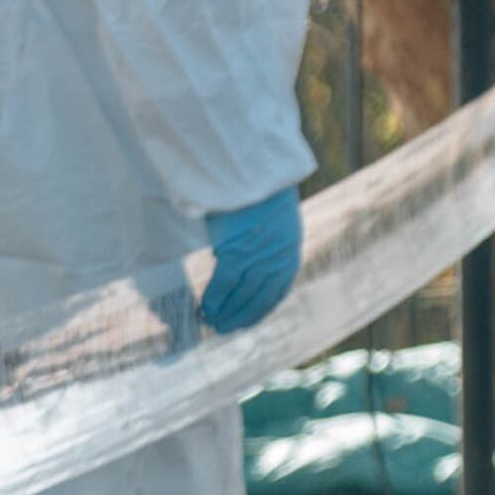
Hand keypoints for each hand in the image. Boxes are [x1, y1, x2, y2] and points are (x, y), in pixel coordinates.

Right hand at [198, 189, 304, 335]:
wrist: (254, 166)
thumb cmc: (260, 186)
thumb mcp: (275, 217)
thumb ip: (267, 241)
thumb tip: (248, 257)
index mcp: (289, 251)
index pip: (276, 292)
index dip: (260, 310)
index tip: (246, 320)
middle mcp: (277, 259)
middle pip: (258, 298)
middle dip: (240, 316)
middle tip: (224, 328)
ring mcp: (257, 257)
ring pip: (241, 295)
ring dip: (225, 312)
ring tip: (213, 322)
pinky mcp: (237, 251)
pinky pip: (223, 284)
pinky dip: (213, 299)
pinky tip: (205, 308)